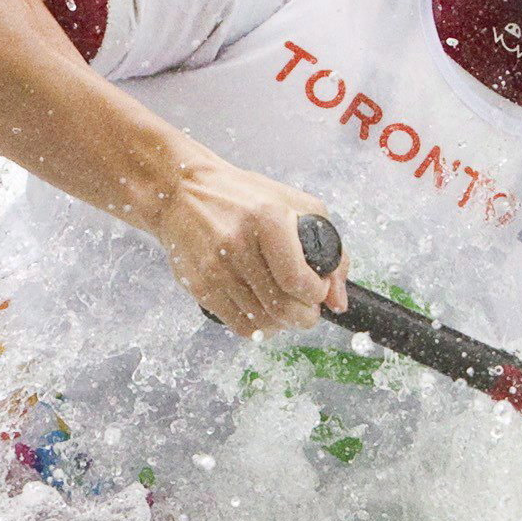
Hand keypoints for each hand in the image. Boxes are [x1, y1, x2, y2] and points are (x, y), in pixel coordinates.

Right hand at [152, 158, 348, 336]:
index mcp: (268, 219)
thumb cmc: (244, 198)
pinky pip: (238, 325)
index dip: (316, 295)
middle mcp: (239, 244)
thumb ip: (329, 250)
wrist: (183, 192)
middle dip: (304, 318)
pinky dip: (257, 328)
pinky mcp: (199, 286)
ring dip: (281, 324)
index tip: (318, 290)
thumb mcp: (295, 206)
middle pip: (282, 308)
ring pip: (262, 323)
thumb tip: (338, 301)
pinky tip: (262, 312)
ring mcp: (216, 268)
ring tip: (284, 310)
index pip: (298, 280)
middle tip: (307, 312)